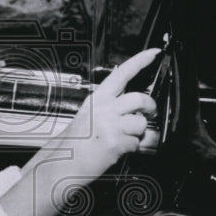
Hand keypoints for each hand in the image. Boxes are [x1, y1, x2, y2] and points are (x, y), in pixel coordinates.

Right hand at [58, 48, 159, 180]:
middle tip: (149, 112)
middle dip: (150, 106)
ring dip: (139, 133)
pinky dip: (132, 148)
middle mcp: (103, 109)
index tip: (154, 52)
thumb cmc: (74, 143)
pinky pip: (136, 143)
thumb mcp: (89, 116)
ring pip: (141, 123)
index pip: (122, 73)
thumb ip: (110, 107)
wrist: (60, 163)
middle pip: (139, 98)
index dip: (141, 60)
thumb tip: (134, 108)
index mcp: (97, 99)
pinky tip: (118, 149)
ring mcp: (109, 125)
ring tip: (126, 138)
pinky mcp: (114, 142)